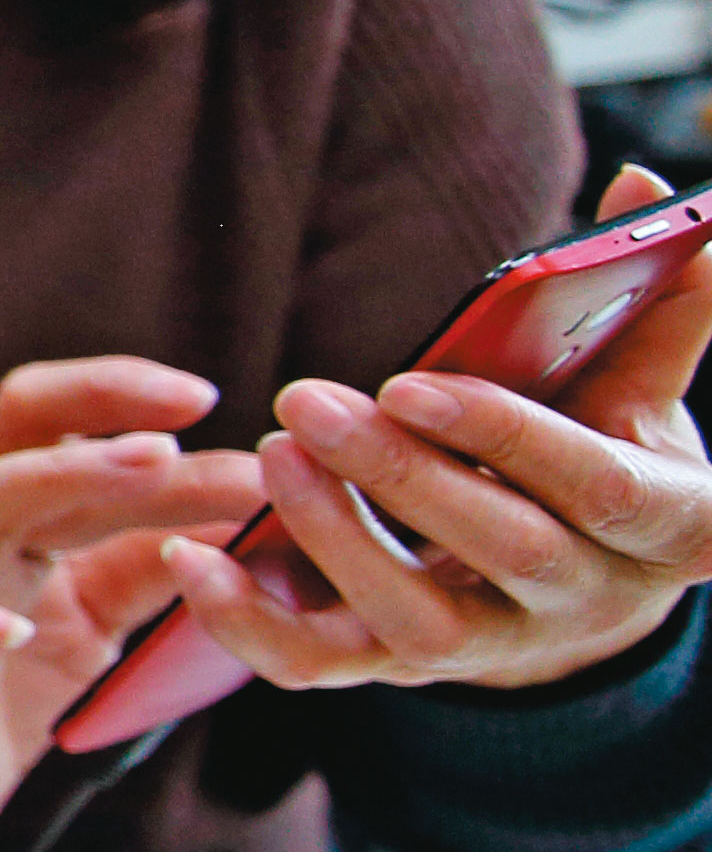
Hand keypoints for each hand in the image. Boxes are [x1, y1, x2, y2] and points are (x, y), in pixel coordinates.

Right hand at [0, 358, 266, 851]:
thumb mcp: (94, 616)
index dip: (121, 389)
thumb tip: (258, 515)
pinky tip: (5, 630)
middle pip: (17, 434)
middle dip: (106, 404)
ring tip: (153, 465)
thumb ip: (156, 564)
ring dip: (64, 476)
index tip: (209, 396)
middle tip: (198, 408)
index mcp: (7, 509)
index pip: (49, 416)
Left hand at [166, 165, 711, 698]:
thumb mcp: (643, 387)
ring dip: (332, 540)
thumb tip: (645, 183)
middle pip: (499, 548)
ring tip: (270, 455)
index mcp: (663, 524)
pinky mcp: (405, 669)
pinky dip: (249, 624)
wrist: (587, 575)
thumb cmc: (610, 448)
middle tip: (304, 400)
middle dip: (399, 477)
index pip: (594, 483)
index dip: (505, 434)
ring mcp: (493, 645)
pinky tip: (189, 560)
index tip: (410, 379)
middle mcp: (584, 599)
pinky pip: (322, 666)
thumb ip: (653, 297)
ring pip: (411, 621)